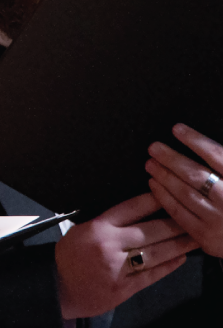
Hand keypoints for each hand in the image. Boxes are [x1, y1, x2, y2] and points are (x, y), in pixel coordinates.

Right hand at [55, 192, 197, 317]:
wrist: (57, 287)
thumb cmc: (69, 257)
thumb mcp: (81, 231)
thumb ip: (108, 222)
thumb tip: (140, 211)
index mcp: (97, 228)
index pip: (131, 208)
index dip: (153, 200)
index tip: (168, 195)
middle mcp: (108, 246)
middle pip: (150, 230)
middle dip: (174, 224)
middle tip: (189, 219)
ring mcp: (117, 268)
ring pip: (155, 253)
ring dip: (178, 245)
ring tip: (192, 239)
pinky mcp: (123, 287)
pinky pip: (151, 275)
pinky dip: (167, 266)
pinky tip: (178, 258)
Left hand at [146, 123, 222, 256]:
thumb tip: (209, 147)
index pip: (217, 156)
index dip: (196, 141)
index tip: (177, 129)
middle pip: (196, 174)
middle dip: (172, 159)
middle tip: (153, 147)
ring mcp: (217, 219)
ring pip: (184, 193)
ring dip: (164, 176)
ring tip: (149, 163)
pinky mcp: (205, 236)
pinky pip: (179, 213)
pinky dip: (164, 197)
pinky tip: (153, 184)